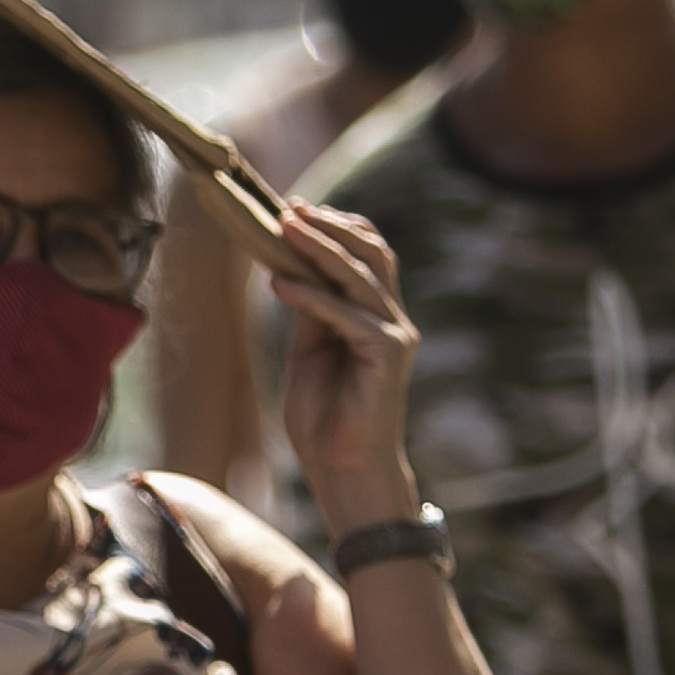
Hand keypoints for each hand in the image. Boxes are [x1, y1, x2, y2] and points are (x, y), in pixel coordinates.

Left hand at [263, 200, 424, 529]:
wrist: (343, 468)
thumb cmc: (324, 416)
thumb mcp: (309, 351)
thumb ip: (310, 310)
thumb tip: (292, 267)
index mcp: (374, 313)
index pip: (366, 253)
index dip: (335, 227)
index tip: (294, 207)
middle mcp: (392, 318)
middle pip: (370, 253)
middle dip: (329, 227)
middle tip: (290, 206)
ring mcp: (395, 334)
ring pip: (361, 276)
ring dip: (320, 249)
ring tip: (284, 227)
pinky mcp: (389, 356)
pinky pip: (348, 317)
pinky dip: (313, 298)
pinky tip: (280, 285)